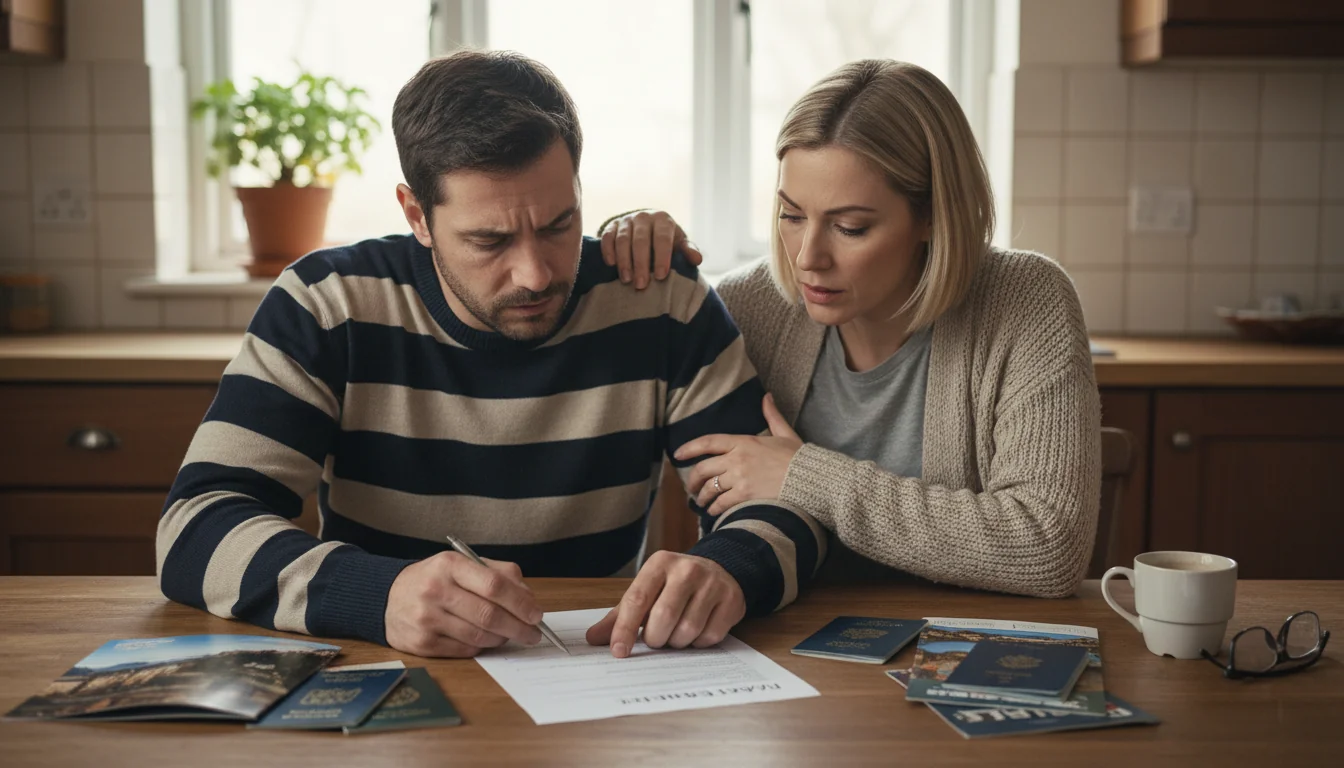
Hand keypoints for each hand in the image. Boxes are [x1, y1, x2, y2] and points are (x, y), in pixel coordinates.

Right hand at [385, 552, 543, 656]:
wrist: (389, 597)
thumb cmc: (436, 579)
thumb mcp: (463, 565)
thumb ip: (499, 574)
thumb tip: (529, 599)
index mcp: (449, 565)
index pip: (494, 585)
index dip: (520, 602)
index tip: (536, 614)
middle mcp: (435, 590)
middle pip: (488, 615)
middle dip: (518, 627)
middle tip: (533, 633)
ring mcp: (426, 618)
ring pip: (478, 636)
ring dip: (501, 638)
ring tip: (510, 635)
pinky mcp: (421, 643)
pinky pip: (464, 650)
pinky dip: (481, 648)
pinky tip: (486, 641)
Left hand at [585, 550, 745, 656]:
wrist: (720, 570)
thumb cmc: (675, 586)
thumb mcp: (647, 591)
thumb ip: (620, 615)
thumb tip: (593, 638)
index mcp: (660, 564)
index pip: (637, 599)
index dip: (626, 629)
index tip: (619, 651)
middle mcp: (687, 569)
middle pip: (663, 618)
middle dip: (655, 639)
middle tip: (656, 639)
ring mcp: (712, 584)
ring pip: (687, 631)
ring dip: (677, 642)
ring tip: (676, 633)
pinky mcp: (731, 600)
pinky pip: (710, 637)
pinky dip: (698, 643)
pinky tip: (697, 631)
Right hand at [598, 209, 702, 288]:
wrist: (645, 226)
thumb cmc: (666, 240)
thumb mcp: (679, 243)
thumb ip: (688, 251)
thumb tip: (697, 259)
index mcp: (663, 220)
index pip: (662, 238)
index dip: (662, 257)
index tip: (660, 276)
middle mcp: (644, 216)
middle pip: (640, 240)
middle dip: (641, 263)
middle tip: (641, 285)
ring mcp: (626, 220)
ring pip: (623, 239)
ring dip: (624, 261)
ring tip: (626, 280)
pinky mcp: (611, 226)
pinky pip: (607, 237)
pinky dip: (608, 250)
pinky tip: (611, 264)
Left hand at [674, 394, 802, 516]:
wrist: (811, 478)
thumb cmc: (799, 457)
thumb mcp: (785, 433)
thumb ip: (772, 415)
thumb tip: (767, 397)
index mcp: (744, 441)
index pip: (709, 442)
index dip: (690, 448)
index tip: (678, 455)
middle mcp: (737, 458)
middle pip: (703, 468)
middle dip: (693, 480)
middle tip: (691, 489)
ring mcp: (739, 477)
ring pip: (710, 488)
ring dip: (703, 498)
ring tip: (702, 503)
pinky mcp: (745, 494)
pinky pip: (721, 503)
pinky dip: (715, 510)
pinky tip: (715, 512)